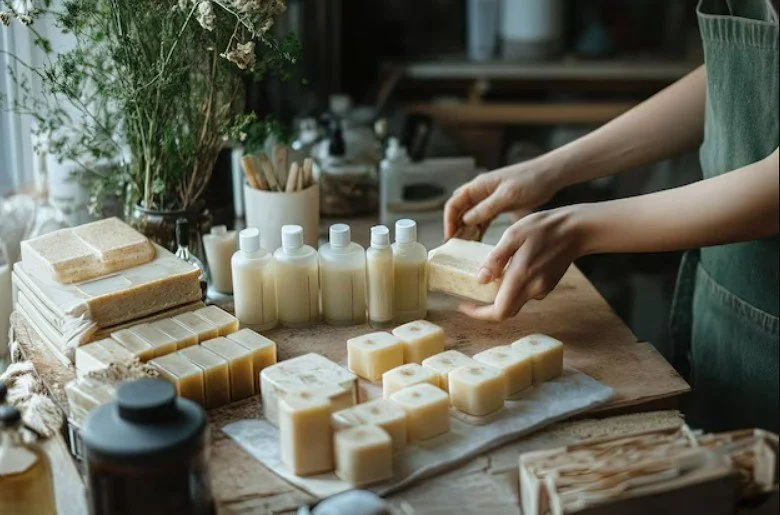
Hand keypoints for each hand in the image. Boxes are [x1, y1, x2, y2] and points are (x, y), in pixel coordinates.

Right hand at [444, 157, 560, 239]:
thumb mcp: (507, 196)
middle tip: (454, 246)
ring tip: (464, 248)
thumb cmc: (529, 181)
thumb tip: (465, 220)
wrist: (549, 176)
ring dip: (466, 230)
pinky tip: (478, 242)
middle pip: (460, 210)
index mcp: (478, 186)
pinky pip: (484, 219)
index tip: (449, 238)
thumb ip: (486, 208)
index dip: (449, 220)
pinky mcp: (499, 205)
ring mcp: (489, 199)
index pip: (454, 203)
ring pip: (471, 216)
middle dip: (455, 227)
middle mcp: (480, 192)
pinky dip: (479, 230)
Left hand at [459, 206, 585, 320]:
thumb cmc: (543, 228)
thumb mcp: (513, 235)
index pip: (499, 312)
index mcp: (521, 278)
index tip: (465, 305)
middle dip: (487, 308)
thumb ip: (496, 259)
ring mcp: (542, 289)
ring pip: (516, 303)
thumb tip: (480, 280)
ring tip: (490, 278)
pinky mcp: (548, 285)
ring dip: (501, 297)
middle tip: (472, 295)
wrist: (576, 230)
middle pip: (506, 311)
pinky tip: (511, 270)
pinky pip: (526, 293)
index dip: (479, 313)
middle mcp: (533, 289)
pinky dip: (514, 288)